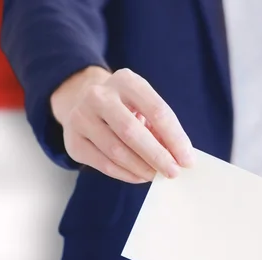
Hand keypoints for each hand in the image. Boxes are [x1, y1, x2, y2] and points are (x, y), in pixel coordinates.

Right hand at [50, 66, 194, 182]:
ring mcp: (81, 117)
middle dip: (157, 156)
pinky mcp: (73, 141)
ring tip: (157, 175)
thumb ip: (161, 128)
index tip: (188, 160)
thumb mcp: (144, 105)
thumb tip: (179, 158)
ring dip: (141, 168)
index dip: (175, 138)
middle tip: (173, 172)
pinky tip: (139, 176)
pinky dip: (126, 174)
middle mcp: (99, 95)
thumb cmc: (126, 107)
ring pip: (116, 151)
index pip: (157, 111)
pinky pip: (103, 163)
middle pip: (132, 131)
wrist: (83, 101)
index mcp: (126, 81)